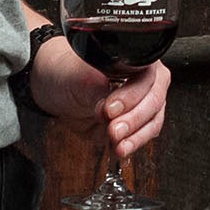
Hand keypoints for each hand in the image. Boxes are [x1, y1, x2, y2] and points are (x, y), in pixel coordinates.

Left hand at [29, 35, 171, 158]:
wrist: (55, 88)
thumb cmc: (68, 73)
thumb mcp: (78, 79)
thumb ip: (97, 91)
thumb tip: (108, 109)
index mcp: (138, 60)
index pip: (147, 78)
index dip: (132, 96)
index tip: (110, 110)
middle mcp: (145, 81)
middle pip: (154, 102)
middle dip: (134, 119)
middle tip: (113, 130)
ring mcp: (141, 104)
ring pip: (153, 122)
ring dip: (136, 137)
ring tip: (118, 146)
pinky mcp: (134, 125)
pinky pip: (142, 136)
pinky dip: (132, 144)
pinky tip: (120, 149)